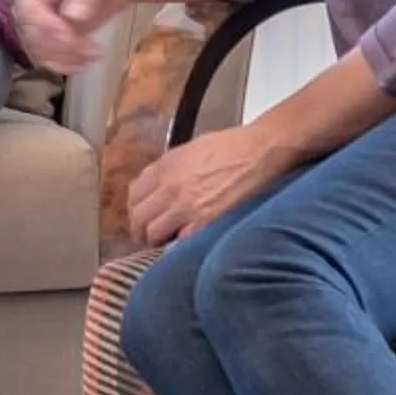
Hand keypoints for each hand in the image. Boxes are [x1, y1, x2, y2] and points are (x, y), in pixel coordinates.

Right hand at [15, 0, 139, 72]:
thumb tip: (72, 16)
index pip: (28, 8)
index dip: (46, 27)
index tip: (71, 37)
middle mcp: (34, 1)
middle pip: (30, 33)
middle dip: (59, 47)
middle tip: (90, 51)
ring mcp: (43, 20)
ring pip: (37, 49)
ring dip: (62, 59)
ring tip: (93, 56)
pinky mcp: (54, 35)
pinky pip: (48, 56)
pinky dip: (63, 64)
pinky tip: (83, 65)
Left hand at [129, 123, 290, 245]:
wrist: (261, 151)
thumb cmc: (232, 147)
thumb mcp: (192, 149)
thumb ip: (170, 168)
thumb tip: (158, 187)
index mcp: (166, 167)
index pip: (134, 195)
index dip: (135, 209)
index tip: (142, 217)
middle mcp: (170, 186)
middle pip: (138, 217)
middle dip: (140, 229)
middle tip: (148, 236)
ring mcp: (185, 206)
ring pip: (152, 233)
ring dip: (155, 240)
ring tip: (165, 243)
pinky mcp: (205, 222)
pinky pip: (178, 243)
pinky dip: (177, 247)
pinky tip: (184, 246)